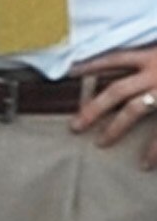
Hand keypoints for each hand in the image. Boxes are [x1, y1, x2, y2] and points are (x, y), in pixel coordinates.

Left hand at [71, 44, 156, 164]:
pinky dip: (154, 149)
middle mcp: (155, 73)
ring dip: (115, 128)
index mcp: (153, 56)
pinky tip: (146, 164)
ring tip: (101, 143)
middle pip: (115, 91)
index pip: (114, 58)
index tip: (71, 71)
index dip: (92, 65)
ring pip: (133, 110)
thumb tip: (139, 66)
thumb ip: (153, 59)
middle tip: (75, 125)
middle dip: (93, 108)